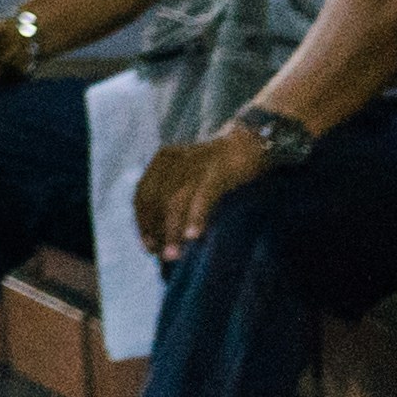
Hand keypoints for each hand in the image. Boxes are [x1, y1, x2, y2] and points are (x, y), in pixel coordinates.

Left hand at [135, 122, 274, 261]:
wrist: (254, 141)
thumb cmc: (223, 166)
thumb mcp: (194, 175)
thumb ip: (179, 196)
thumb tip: (170, 235)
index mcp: (163, 160)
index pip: (143, 194)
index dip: (143, 221)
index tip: (148, 246)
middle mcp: (174, 160)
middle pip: (155, 200)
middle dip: (155, 230)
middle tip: (162, 256)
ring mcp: (195, 164)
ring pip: (175, 201)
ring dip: (172, 230)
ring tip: (174, 254)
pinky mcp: (218, 170)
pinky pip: (203, 196)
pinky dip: (196, 217)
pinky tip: (194, 236)